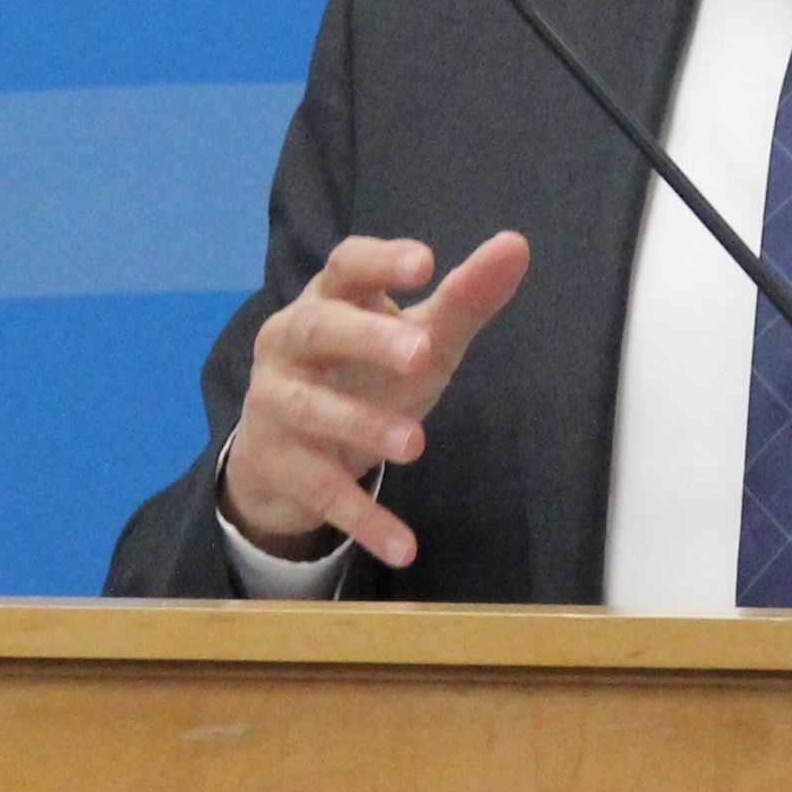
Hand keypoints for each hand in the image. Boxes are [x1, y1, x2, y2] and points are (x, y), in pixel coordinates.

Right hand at [224, 231, 530, 569]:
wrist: (284, 457)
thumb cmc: (361, 377)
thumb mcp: (418, 341)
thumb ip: (464, 299)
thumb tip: (516, 245)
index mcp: (328, 299)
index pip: (346, 265)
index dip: (381, 262)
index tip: (426, 264)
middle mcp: (289, 342)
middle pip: (318, 328)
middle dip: (368, 339)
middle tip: (421, 355)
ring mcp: (275, 403)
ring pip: (311, 410)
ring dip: (363, 427)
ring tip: (417, 445)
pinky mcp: (276, 463)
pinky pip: (320, 490)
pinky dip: (362, 519)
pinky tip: (404, 546)